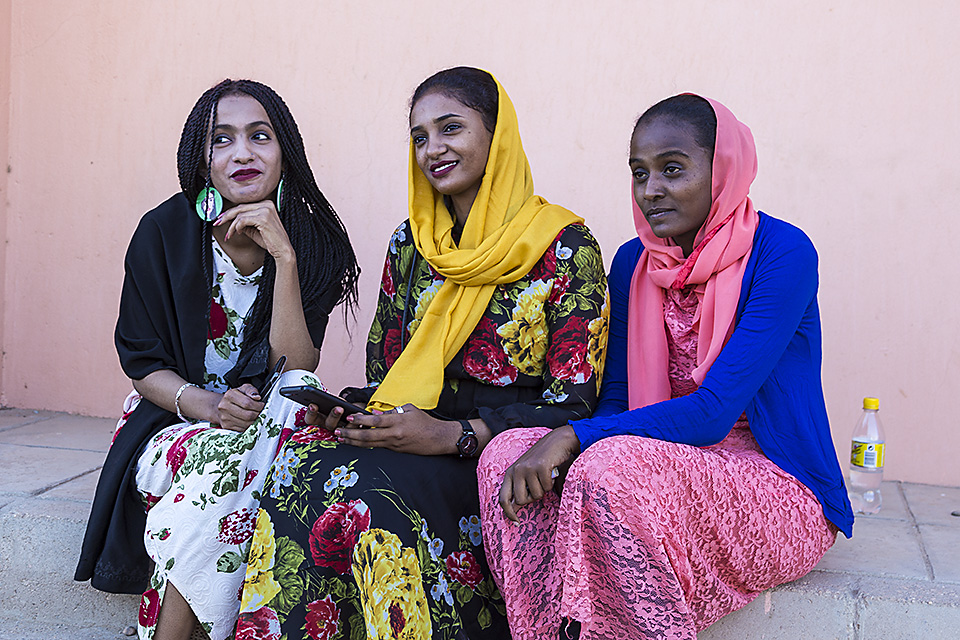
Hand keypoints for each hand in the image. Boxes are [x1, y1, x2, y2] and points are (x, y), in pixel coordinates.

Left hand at [215, 200, 293, 261]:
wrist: (282, 250)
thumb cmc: (271, 241)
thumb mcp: (255, 229)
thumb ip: (244, 223)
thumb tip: (232, 221)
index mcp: (266, 204)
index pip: (243, 206)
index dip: (230, 212)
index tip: (221, 218)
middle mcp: (267, 204)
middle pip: (240, 208)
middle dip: (226, 216)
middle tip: (217, 223)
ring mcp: (265, 210)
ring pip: (240, 215)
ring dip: (231, 226)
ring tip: (230, 234)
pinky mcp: (263, 218)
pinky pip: (242, 220)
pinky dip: (237, 227)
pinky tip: (238, 232)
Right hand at [216, 384, 264, 431]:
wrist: (224, 406)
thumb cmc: (236, 397)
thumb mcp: (244, 389)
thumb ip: (251, 390)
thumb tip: (257, 397)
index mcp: (229, 395)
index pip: (247, 403)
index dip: (258, 405)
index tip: (262, 405)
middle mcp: (224, 407)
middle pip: (247, 415)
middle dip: (258, 414)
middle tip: (261, 412)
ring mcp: (224, 417)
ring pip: (246, 424)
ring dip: (255, 421)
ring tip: (257, 416)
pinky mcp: (226, 426)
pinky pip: (242, 429)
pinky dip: (249, 426)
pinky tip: (251, 421)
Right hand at [300, 402, 363, 431]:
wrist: (351, 410)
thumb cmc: (337, 404)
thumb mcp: (331, 401)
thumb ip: (326, 400)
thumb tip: (322, 396)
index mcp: (319, 419)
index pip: (311, 419)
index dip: (311, 413)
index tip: (313, 405)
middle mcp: (329, 426)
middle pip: (329, 424)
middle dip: (334, 416)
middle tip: (339, 408)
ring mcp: (340, 431)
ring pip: (342, 430)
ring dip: (347, 422)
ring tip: (351, 413)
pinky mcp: (350, 432)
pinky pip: (353, 429)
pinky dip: (356, 422)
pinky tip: (359, 413)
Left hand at [334, 404, 460, 455]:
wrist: (438, 438)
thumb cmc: (424, 421)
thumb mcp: (410, 409)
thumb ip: (392, 411)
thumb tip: (376, 413)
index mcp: (398, 421)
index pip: (375, 420)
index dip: (360, 419)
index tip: (349, 418)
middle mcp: (394, 434)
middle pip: (368, 435)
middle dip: (351, 434)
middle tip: (338, 432)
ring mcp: (394, 444)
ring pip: (369, 444)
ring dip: (354, 442)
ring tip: (341, 439)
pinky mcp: (395, 450)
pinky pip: (377, 447)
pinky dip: (364, 445)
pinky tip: (355, 443)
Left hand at [499, 425, 581, 521]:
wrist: (557, 441)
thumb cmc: (542, 460)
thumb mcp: (526, 474)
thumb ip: (519, 489)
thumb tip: (513, 509)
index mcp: (510, 473)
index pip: (503, 498)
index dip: (509, 513)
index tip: (517, 522)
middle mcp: (516, 470)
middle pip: (521, 500)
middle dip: (532, 498)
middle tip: (539, 486)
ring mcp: (528, 468)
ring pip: (536, 495)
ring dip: (544, 489)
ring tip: (545, 476)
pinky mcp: (541, 467)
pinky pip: (547, 487)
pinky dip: (551, 483)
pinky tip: (551, 472)